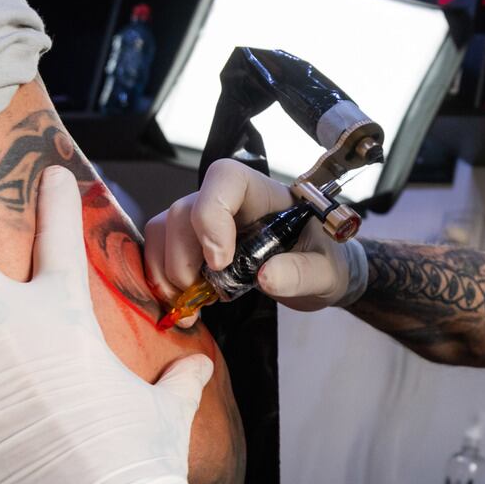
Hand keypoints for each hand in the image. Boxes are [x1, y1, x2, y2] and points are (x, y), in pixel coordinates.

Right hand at [143, 158, 366, 324]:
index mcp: (264, 194)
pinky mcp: (191, 244)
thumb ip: (302, 273)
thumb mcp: (325, 272)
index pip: (225, 178)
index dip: (212, 214)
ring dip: (167, 271)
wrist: (315, 273)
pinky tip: (184, 302)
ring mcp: (205, 221)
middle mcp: (228, 202)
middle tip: (208, 295)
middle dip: (185, 256)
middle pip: (185, 209)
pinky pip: (159, 250)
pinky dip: (161, 278)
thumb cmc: (321, 260)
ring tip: (193, 305)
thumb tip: (266, 277)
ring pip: (164, 229)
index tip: (220, 261)